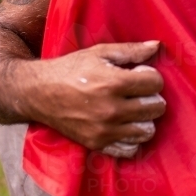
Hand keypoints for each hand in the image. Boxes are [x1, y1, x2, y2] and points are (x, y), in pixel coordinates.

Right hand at [20, 41, 165, 152]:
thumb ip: (131, 50)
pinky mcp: (97, 144)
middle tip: (138, 92)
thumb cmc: (71, 69)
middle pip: (156, 107)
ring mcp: (104, 130)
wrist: (39, 93)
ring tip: (133, 109)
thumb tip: (157, 46)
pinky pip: (130, 149)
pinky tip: (125, 125)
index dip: (151, 76)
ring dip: (145, 118)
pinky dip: (132, 138)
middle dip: (152, 96)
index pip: (155, 83)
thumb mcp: (99, 53)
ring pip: (147, 130)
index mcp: (114, 83)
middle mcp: (111, 110)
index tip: (139, 74)